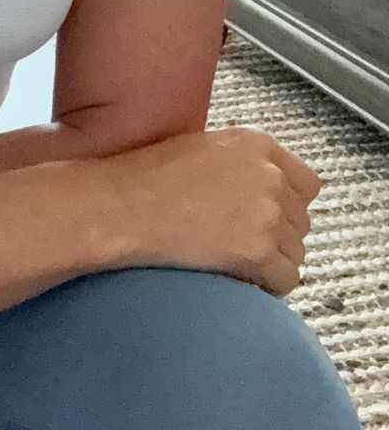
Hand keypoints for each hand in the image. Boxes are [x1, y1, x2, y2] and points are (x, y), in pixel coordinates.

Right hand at [93, 125, 322, 297]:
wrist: (121, 206)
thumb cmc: (146, 177)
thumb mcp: (202, 147)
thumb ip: (242, 160)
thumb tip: (261, 185)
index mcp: (257, 144)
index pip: (307, 182)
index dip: (288, 204)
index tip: (268, 217)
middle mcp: (270, 175)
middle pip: (301, 220)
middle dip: (278, 235)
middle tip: (241, 242)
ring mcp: (267, 213)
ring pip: (296, 252)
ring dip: (272, 261)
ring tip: (233, 260)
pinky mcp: (259, 251)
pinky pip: (286, 280)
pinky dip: (266, 285)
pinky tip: (238, 277)